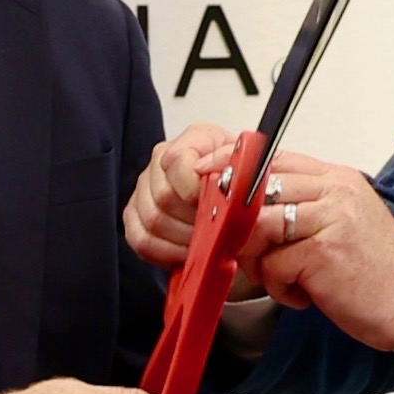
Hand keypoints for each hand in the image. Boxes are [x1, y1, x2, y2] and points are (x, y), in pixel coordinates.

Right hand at [127, 124, 273, 268]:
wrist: (241, 207)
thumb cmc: (245, 188)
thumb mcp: (257, 170)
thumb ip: (245, 166)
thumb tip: (228, 174)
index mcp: (194, 141)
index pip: (177, 160)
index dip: (193, 188)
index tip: (214, 205)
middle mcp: (163, 161)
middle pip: (163, 195)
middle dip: (193, 221)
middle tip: (214, 231)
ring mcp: (146, 190)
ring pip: (153, 220)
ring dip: (183, 238)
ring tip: (205, 243)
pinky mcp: (136, 217)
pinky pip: (142, 240)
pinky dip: (166, 252)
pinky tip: (187, 251)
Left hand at [250, 155, 393, 350]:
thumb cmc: (378, 271)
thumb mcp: (342, 223)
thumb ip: (305, 207)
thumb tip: (250, 207)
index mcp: (338, 180)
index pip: (274, 157)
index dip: (236, 166)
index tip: (211, 175)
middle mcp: (335, 192)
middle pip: (259, 188)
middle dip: (239, 226)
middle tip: (250, 254)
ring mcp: (330, 219)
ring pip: (258, 225)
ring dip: (257, 260)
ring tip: (281, 278)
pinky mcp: (323, 252)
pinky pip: (272, 264)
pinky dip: (279, 287)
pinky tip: (303, 295)